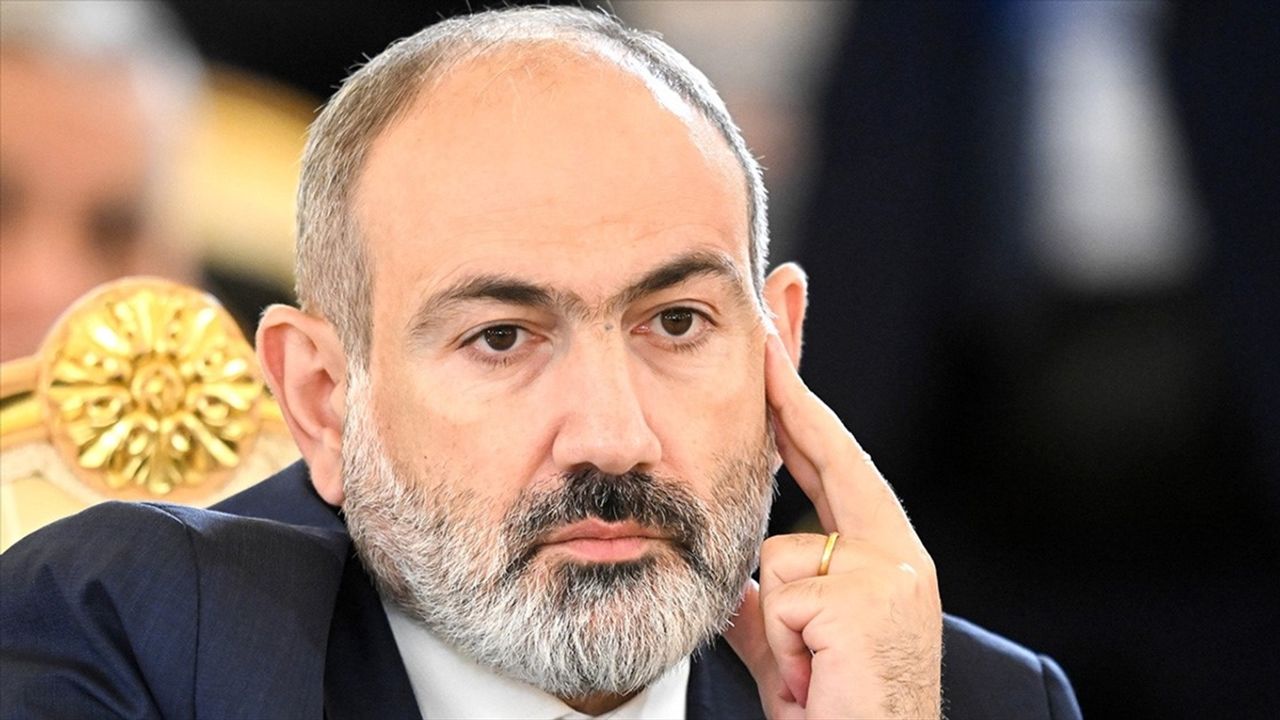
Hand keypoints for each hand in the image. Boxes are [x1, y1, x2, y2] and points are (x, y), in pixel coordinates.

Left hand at [724, 333, 941, 718]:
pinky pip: (784, 597)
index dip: (804, 413)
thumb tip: (743, 582)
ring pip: (783, 556)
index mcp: (889, 557)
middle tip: (766, 332)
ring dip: (782, 622)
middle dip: (792, 399)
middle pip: (832, 460)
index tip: (776, 362)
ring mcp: (891, 572)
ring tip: (813, 672)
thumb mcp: (794, 650)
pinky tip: (818, 677)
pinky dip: (785, 645)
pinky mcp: (869, 597)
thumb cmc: (839, 711)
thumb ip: (772, 606)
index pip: (838, 466)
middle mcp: (901, 555)